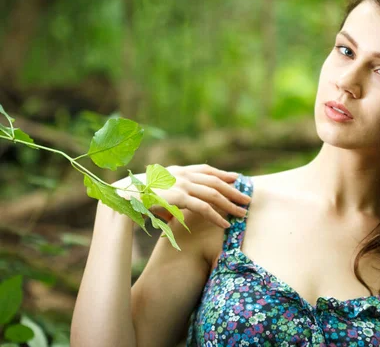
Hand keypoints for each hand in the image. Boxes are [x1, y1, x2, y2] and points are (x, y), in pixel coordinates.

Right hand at [113, 164, 251, 228]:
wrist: (118, 199)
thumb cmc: (133, 199)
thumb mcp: (155, 194)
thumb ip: (168, 200)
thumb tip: (172, 214)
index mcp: (176, 170)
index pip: (205, 169)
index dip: (222, 174)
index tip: (236, 179)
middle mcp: (181, 174)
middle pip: (214, 180)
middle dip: (233, 190)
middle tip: (247, 199)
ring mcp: (180, 184)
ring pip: (213, 193)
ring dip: (230, 204)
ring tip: (242, 214)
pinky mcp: (178, 197)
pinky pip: (203, 207)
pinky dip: (216, 216)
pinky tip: (225, 225)